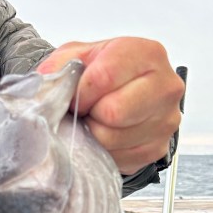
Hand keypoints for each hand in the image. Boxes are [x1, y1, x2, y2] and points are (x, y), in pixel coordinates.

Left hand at [37, 38, 183, 175]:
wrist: (116, 94)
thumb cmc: (99, 74)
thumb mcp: (75, 57)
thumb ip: (59, 67)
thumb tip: (46, 89)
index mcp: (147, 54)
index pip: (106, 76)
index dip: (81, 92)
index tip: (75, 96)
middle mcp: (165, 86)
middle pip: (115, 112)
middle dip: (91, 114)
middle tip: (86, 110)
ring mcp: (166, 119)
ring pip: (114, 139)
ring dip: (95, 134)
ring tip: (95, 120)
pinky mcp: (158, 148)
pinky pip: (120, 158)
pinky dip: (105, 150)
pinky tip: (105, 134)